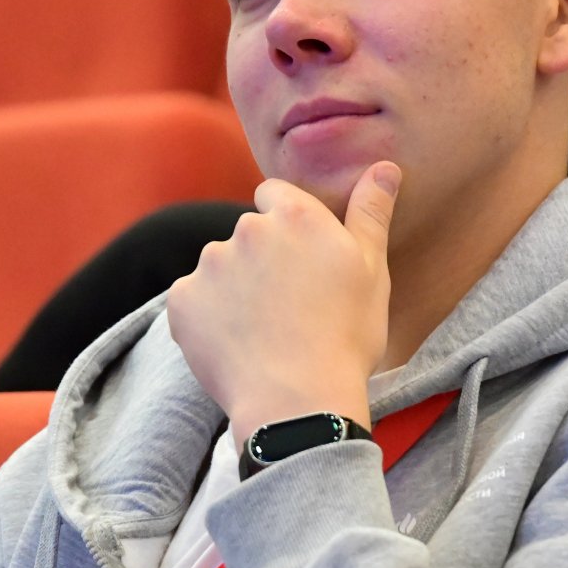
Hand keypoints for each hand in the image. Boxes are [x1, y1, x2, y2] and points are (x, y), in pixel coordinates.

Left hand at [166, 163, 398, 443]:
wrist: (298, 402)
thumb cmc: (346, 337)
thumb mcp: (371, 272)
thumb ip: (370, 213)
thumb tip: (385, 166)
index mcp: (294, 215)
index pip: (274, 194)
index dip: (286, 226)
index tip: (299, 261)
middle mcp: (245, 229)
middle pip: (247, 234)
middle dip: (261, 259)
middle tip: (286, 306)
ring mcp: (209, 265)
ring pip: (219, 268)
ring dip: (233, 289)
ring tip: (262, 331)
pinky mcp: (182, 301)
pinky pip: (193, 301)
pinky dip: (208, 318)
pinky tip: (236, 345)